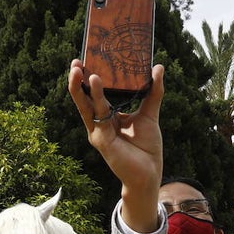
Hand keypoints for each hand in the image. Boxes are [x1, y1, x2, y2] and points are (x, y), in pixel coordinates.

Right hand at [68, 59, 164, 231]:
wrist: (149, 172)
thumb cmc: (146, 147)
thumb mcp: (149, 114)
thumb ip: (153, 92)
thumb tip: (157, 68)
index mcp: (107, 118)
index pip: (94, 96)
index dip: (89, 80)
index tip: (84, 62)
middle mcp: (99, 125)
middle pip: (84, 100)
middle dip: (78, 82)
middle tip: (75, 63)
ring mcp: (98, 133)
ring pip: (86, 107)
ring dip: (82, 89)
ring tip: (81, 71)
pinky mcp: (102, 141)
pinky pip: (98, 117)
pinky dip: (97, 99)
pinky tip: (96, 85)